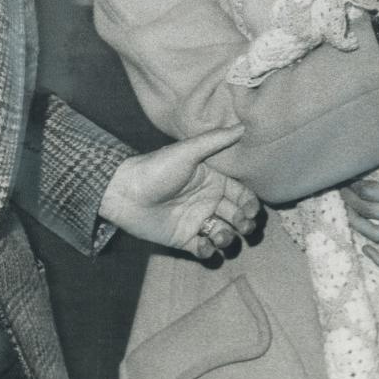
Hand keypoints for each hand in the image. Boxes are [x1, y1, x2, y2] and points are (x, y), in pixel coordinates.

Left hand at [99, 125, 259, 257]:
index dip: (250, 203)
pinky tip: (202, 245)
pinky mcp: (183, 239)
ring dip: (227, 238)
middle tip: (242, 225)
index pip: (241, 193)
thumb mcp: (187, 151)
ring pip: (223, 233)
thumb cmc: (157, 168)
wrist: (126, 193)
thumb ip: (216, 140)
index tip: (252, 210)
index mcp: (212, 180)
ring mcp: (196, 220)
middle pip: (236, 215)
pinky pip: (203, 250)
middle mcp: (207, 200)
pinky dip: (208, 252)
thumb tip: (244, 126)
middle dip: (244, 222)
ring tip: (219, 236)